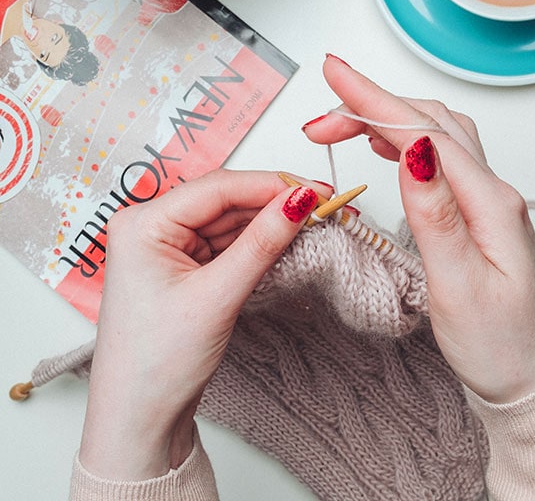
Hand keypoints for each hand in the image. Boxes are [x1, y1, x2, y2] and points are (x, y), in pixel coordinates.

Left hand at [79, 170, 321, 479]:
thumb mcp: (217, 297)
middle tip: (326, 205)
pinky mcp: (186, 268)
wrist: (140, 417)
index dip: (273, 185)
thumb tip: (300, 201)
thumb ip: (261, 244)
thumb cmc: (156, 363)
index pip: (219, 188)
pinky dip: (259, 244)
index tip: (317, 190)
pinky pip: (229, 245)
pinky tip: (287, 240)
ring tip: (315, 222)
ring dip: (271, 223)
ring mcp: (170, 248)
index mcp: (143, 224)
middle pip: (227, 201)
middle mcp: (152, 228)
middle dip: (277, 203)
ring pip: (231, 222)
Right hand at [303, 55, 534, 403]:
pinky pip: (441, 159)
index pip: (425, 132)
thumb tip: (413, 150)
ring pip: (436, 136)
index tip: (334, 73)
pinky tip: (387, 147)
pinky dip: (407, 140)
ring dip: (389, 118)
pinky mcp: (476, 214)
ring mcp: (486, 201)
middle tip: (320, 118)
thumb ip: (436, 214)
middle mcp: (492, 192)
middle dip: (372, 105)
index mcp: (490, 204)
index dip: (375, 100)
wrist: (531, 375)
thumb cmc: (499, 343)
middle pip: (430, 123)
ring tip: (343, 123)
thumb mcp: (460, 286)